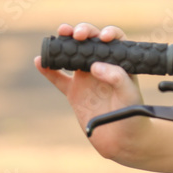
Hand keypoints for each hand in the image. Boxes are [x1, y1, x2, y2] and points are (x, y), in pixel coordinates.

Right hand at [35, 23, 146, 159]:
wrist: (122, 140)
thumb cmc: (133, 116)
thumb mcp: (130, 95)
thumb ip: (117, 78)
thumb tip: (96, 66)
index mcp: (120, 63)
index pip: (114, 41)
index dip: (108, 33)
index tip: (103, 37)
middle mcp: (103, 66)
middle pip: (91, 42)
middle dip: (83, 32)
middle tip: (77, 34)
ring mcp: (86, 79)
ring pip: (73, 55)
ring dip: (64, 43)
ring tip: (59, 35)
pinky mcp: (74, 93)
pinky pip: (58, 78)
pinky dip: (48, 70)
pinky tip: (39, 61)